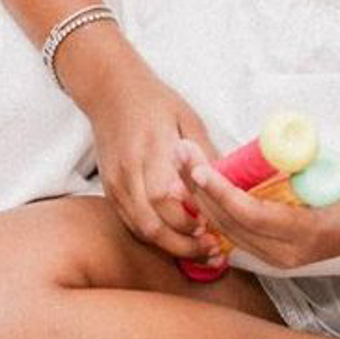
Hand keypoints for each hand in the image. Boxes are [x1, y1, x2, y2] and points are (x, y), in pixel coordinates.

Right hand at [74, 47, 220, 260]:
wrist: (109, 89)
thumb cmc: (153, 101)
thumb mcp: (187, 119)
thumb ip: (206, 154)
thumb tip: (230, 184)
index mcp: (151, 150)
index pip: (165, 198)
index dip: (189, 221)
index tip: (214, 228)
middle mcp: (128, 171)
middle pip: (151, 224)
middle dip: (183, 244)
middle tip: (212, 248)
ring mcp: (116, 183)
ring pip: (140, 229)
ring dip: (170, 246)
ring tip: (199, 249)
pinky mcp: (110, 190)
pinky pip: (132, 223)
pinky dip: (156, 236)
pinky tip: (177, 238)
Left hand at [178, 152, 339, 273]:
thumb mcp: (327, 170)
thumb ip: (291, 163)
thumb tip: (259, 146)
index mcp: (306, 233)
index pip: (251, 214)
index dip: (222, 192)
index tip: (200, 168)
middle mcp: (288, 254)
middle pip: (231, 224)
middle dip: (201, 189)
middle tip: (181, 154)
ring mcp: (279, 260)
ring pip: (227, 231)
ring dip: (201, 199)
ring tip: (181, 166)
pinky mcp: (272, 256)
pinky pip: (235, 233)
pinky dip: (215, 211)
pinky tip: (197, 189)